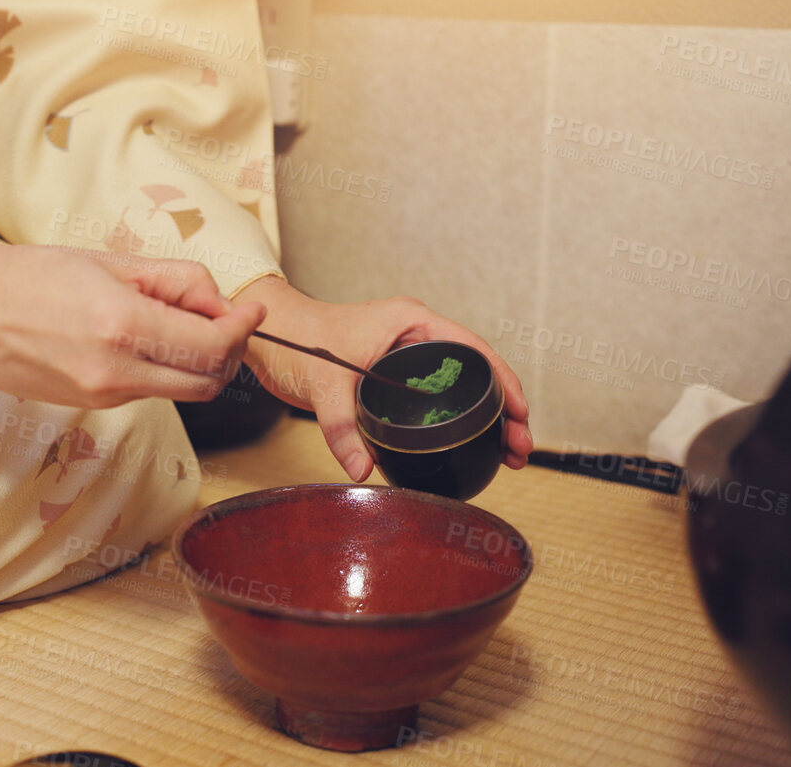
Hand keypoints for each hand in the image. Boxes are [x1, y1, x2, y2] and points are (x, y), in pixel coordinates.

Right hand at [0, 224, 264, 407]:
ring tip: (180, 322)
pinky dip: (164, 369)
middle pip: (208, 381)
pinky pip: (148, 392)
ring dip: (198, 363)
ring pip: (181, 391)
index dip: (242, 329)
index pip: (212, 345)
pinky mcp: (91, 408)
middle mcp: (117, 372)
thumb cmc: (30, 276)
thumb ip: (172, 281)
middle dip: (229, 352)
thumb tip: (217, 299)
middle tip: (225, 320)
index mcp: (123, 326)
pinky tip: (147, 339)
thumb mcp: (108, 263)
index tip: (252, 309)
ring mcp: (103, 397)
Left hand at [235, 277, 532, 481]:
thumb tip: (361, 469)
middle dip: (505, 409)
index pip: (474, 349)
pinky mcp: (395, 376)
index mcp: (411, 321)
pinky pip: (437, 397)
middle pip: (477, 371)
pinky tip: (469, 447)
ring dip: (486, 418)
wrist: (269, 335)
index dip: (504, 382)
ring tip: (509, 456)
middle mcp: (416, 335)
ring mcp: (407, 355)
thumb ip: (342, 426)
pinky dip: (457, 420)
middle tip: (522, 449)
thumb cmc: (297, 340)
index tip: (521, 415)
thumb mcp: (322, 383)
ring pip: (461, 386)